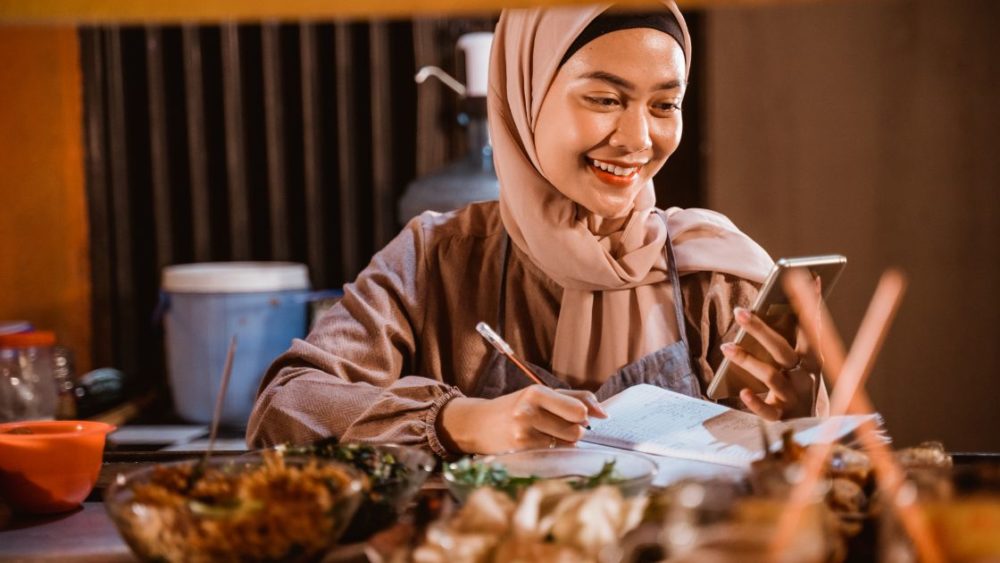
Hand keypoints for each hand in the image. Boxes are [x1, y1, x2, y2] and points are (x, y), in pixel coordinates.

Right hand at [437, 385, 607, 453]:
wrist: (477, 424)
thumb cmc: (515, 407)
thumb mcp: (540, 394)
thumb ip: (575, 398)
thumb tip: (604, 413)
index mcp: (535, 392)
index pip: (578, 409)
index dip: (585, 415)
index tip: (582, 415)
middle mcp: (528, 412)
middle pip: (576, 430)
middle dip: (574, 429)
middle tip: (556, 424)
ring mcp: (523, 434)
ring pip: (566, 443)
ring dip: (562, 440)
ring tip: (544, 432)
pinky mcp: (521, 452)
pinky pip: (553, 453)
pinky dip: (550, 448)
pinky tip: (535, 442)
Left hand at [720, 307, 814, 419]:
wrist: (810, 429)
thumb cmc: (797, 386)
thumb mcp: (800, 365)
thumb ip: (790, 342)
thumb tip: (775, 306)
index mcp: (812, 360)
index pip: (810, 329)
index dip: (810, 305)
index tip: (808, 278)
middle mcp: (805, 377)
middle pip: (782, 350)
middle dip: (761, 329)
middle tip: (739, 312)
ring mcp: (794, 398)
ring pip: (771, 377)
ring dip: (748, 361)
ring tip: (726, 347)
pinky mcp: (782, 417)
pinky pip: (768, 411)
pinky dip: (755, 402)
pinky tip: (743, 392)